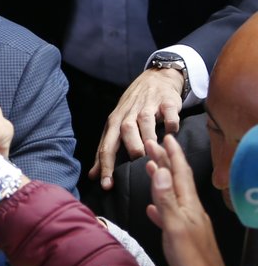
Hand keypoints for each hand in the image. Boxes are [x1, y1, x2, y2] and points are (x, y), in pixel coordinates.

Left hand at [90, 68, 182, 188]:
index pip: (106, 147)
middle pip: (125, 131)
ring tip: (153, 152)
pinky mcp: (167, 102)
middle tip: (135, 166)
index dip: (105, 166)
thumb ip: (106, 150)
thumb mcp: (115, 126)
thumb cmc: (132, 109)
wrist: (154, 79)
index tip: (106, 186)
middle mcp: (129, 114)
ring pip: (145, 121)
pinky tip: (172, 134)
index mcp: (114, 123)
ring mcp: (148, 106)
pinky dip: (171, 124)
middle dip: (129, 149)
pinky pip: (169, 113)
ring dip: (148, 136)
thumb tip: (92, 176)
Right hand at [145, 135, 244, 265]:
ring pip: (171, 194)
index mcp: (189, 204)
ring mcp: (186, 223)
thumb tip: (158, 169)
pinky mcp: (180, 236)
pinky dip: (159, 206)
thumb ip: (166, 198)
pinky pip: (167, 214)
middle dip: (165, 161)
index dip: (173, 154)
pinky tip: (151, 207)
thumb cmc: (191, 258)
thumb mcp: (176, 225)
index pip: (180, 173)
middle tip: (153, 144)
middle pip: (176, 180)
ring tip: (149, 167)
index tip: (165, 136)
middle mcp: (189, 209)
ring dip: (160, 179)